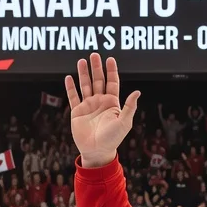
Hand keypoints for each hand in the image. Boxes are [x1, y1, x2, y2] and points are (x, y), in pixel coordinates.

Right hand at [66, 53, 139, 167]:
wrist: (97, 151)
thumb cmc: (113, 139)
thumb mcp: (124, 123)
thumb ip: (129, 107)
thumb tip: (137, 91)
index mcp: (112, 103)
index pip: (112, 82)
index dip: (111, 71)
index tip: (110, 59)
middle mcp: (100, 102)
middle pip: (98, 80)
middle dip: (96, 68)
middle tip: (94, 55)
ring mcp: (88, 106)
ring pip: (85, 85)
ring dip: (83, 73)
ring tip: (81, 61)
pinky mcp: (77, 112)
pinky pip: (73, 97)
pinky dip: (71, 87)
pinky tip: (69, 77)